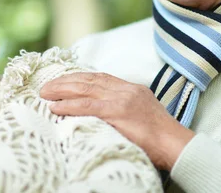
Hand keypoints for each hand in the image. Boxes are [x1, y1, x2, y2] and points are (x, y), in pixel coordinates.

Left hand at [40, 72, 194, 170]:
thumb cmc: (160, 135)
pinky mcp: (117, 113)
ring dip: (61, 91)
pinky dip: (69, 106)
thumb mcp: (143, 112)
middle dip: (65, 82)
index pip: (99, 77)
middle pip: (88, 80)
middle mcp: (125, 90)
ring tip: (45, 94)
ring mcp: (121, 100)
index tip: (63, 80)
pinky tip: (56, 108)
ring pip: (84, 90)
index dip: (78, 77)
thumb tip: (102, 110)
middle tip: (47, 86)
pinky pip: (87, 107)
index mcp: (132, 88)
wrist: (175, 144)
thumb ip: (125, 106)